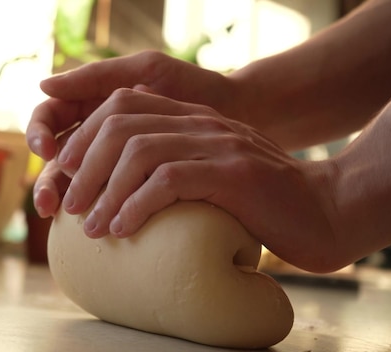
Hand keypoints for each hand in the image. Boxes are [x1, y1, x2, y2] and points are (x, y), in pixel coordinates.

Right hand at [27, 51, 234, 215]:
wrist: (236, 110)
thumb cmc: (192, 84)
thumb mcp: (146, 70)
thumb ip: (96, 75)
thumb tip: (44, 84)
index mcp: (91, 102)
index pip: (48, 117)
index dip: (38, 132)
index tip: (47, 150)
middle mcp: (97, 132)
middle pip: (55, 158)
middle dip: (48, 180)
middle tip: (50, 202)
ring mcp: (115, 160)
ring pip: (76, 184)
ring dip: (67, 200)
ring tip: (69, 218)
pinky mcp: (136, 182)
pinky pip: (108, 198)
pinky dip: (100, 209)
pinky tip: (99, 224)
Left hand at [58, 89, 337, 271]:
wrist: (324, 212)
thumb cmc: (258, 204)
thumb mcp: (208, 176)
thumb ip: (169, 170)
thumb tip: (112, 197)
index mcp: (191, 117)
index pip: (121, 104)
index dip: (84, 136)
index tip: (66, 173)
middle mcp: (202, 122)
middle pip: (120, 123)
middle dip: (84, 166)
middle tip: (70, 204)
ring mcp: (219, 143)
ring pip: (138, 151)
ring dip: (105, 192)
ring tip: (92, 227)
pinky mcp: (234, 173)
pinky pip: (169, 181)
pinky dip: (137, 206)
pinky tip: (124, 229)